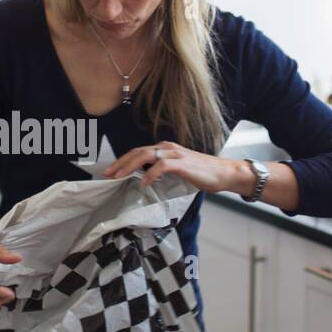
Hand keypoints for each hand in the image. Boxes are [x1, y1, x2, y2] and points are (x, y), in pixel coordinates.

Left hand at [101, 140, 252, 194]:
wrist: (223, 174)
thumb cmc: (202, 174)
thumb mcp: (177, 171)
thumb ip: (162, 172)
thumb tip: (145, 181)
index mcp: (165, 149)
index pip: (138, 152)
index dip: (122, 161)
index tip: (110, 171)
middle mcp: (168, 148)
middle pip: (138, 151)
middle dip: (121, 163)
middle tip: (108, 174)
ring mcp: (175, 154)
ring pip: (146, 155)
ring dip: (130, 166)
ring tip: (119, 176)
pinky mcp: (183, 163)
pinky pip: (162, 166)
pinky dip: (151, 174)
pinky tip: (144, 182)